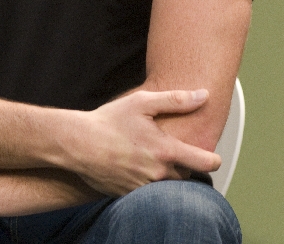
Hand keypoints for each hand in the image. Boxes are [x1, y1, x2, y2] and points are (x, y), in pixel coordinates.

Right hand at [67, 89, 220, 196]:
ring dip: (166, 175)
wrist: (78, 144)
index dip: (214, 159)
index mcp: (166, 151)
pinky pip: (150, 193)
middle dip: (184, 165)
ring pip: (169, 186)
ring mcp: (145, 189)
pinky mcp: (131, 196)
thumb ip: (175, 100)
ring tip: (152, 157)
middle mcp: (159, 174)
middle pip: (187, 176)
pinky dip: (149, 182)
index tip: (213, 156)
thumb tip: (203, 96)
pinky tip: (136, 166)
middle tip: (170, 149)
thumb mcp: (142, 102)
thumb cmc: (109, 121)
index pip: (206, 163)